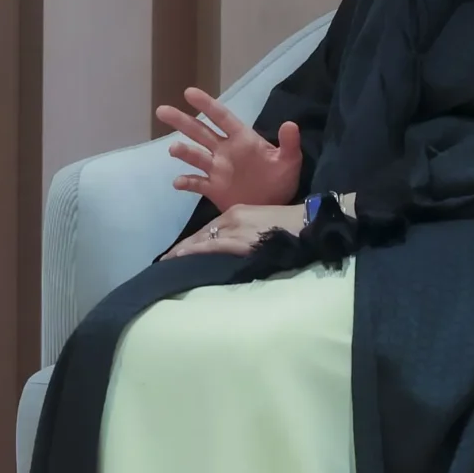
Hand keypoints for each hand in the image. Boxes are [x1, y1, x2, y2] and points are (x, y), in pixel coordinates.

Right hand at [156, 88, 303, 211]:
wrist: (274, 207)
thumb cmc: (282, 180)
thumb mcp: (290, 161)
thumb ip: (289, 144)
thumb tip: (291, 124)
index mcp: (242, 140)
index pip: (221, 118)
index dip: (206, 105)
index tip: (188, 92)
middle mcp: (224, 151)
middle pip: (199, 132)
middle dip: (181, 121)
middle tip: (162, 110)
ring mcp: (216, 170)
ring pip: (195, 156)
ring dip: (184, 152)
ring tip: (174, 149)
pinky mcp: (213, 189)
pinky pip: (196, 184)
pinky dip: (186, 182)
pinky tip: (179, 182)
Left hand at [160, 203, 306, 259]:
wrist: (307, 224)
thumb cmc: (290, 225)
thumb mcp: (263, 222)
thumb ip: (247, 231)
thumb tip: (238, 245)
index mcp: (238, 211)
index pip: (211, 227)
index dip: (195, 239)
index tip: (182, 249)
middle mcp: (232, 217)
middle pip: (202, 233)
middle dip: (185, 246)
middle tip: (167, 258)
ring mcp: (234, 228)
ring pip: (202, 239)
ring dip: (184, 251)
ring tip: (167, 261)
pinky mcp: (238, 240)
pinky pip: (210, 246)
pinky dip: (193, 251)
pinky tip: (179, 258)